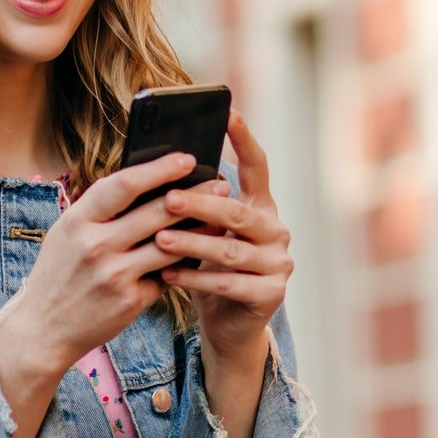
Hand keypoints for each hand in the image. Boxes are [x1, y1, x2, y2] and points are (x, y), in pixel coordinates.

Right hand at [0, 151, 204, 382]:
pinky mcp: (130, 301)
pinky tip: (202, 252)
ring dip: (201, 229)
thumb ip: (100, 211)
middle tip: (220, 182)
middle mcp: (95, 245)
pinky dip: (185, 263)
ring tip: (221, 216)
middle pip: (156, 212)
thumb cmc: (58, 274)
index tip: (185, 158)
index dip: (159, 169)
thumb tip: (144, 182)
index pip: (124, 185)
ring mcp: (114, 275)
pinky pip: (167, 275)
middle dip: (194, 194)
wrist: (43, 329)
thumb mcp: (67, 234)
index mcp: (78, 220)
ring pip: (170, 244)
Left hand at [155, 110, 292, 363]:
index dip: (244, 139)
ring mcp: (279, 263)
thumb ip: (196, 207)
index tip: (229, 111)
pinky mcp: (272, 294)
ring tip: (159, 240)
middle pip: (237, 213)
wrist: (228, 325)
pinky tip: (168, 275)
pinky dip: (195, 279)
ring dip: (191, 244)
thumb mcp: (203, 234)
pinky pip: (228, 283)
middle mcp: (276, 231)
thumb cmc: (208, 269)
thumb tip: (160, 172)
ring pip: (230, 250)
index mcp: (262, 207)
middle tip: (168, 199)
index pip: (257, 166)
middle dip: (200, 205)